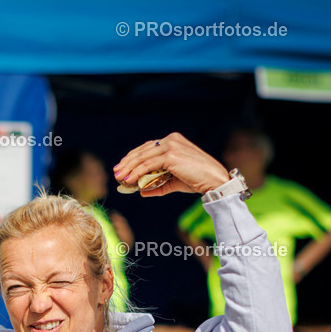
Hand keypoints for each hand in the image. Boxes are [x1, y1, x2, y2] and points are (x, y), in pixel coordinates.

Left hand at [113, 132, 229, 196]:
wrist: (214, 181)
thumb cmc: (196, 181)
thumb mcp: (173, 182)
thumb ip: (157, 184)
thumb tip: (141, 192)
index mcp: (173, 141)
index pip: (147, 147)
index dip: (133, 157)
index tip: (122, 166)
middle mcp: (171, 140)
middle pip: (142, 150)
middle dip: (127, 162)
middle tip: (116, 171)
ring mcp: (171, 146)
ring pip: (143, 157)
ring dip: (129, 168)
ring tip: (120, 177)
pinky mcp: (171, 155)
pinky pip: (148, 165)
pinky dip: (137, 172)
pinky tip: (129, 179)